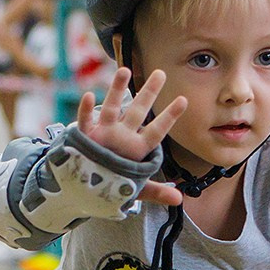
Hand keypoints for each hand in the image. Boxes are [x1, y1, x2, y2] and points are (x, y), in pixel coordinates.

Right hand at [75, 67, 187, 205]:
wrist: (85, 186)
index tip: (183, 100)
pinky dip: (86, 110)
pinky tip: (89, 96)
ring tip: (124, 70)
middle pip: (137, 111)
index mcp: (136, 148)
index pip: (157, 130)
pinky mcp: (85, 138)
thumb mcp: (136, 189)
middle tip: (160, 73)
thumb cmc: (113, 184)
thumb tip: (179, 199)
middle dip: (148, 93)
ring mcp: (104, 134)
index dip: (169, 116)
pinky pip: (85, 122)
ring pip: (112, 108)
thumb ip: (156, 192)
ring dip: (117, 90)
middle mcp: (122, 136)